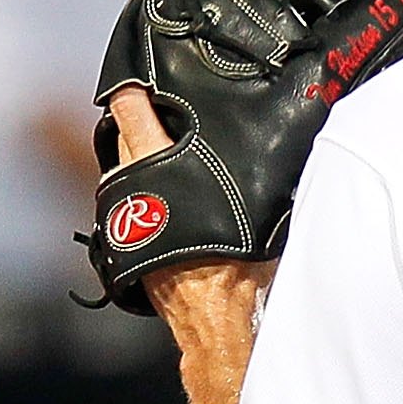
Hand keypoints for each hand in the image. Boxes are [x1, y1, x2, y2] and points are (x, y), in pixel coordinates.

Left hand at [110, 87, 274, 328]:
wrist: (214, 324)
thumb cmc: (237, 271)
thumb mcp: (256, 214)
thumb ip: (258, 177)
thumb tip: (283, 147)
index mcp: (164, 175)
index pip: (134, 117)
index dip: (132, 93)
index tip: (136, 80)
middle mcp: (135, 191)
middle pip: (120, 138)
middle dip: (134, 120)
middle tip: (157, 107)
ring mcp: (124, 217)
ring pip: (119, 170)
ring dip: (134, 157)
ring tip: (162, 152)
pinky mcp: (122, 240)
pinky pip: (124, 200)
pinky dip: (137, 189)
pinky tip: (161, 194)